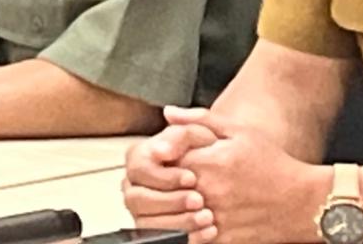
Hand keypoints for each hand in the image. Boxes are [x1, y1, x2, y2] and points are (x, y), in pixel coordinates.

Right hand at [122, 115, 216, 237]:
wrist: (226, 172)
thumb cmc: (211, 150)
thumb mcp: (203, 133)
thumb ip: (185, 129)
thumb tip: (163, 139)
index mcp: (140, 158)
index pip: (139, 168)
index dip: (163, 175)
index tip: (191, 177)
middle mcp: (135, 185)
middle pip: (137, 199)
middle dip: (170, 201)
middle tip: (199, 200)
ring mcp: (143, 210)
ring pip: (146, 223)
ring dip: (177, 222)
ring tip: (207, 217)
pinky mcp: (156, 230)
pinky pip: (160, 239)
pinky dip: (185, 237)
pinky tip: (207, 232)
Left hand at [166, 107, 330, 243]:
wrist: (303, 202)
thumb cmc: (272, 163)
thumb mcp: (238, 132)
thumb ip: (199, 120)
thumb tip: (168, 113)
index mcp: (208, 162)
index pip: (161, 161)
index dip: (156, 161)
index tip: (160, 161)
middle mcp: (208, 192)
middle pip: (161, 192)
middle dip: (157, 187)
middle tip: (160, 184)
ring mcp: (215, 218)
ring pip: (172, 219)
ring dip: (168, 212)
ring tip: (173, 203)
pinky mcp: (224, 240)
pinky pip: (192, 240)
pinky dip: (186, 232)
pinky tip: (191, 222)